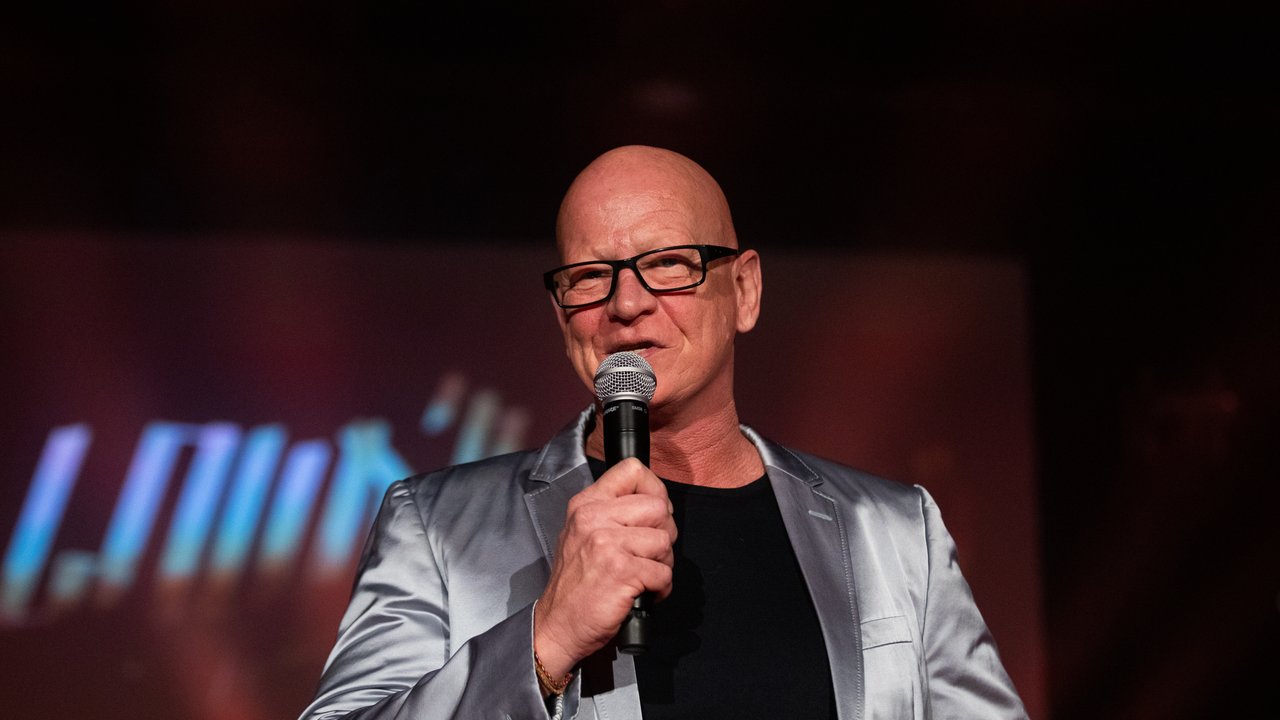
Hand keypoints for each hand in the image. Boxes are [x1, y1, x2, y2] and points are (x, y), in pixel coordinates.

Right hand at [533, 458, 675, 678]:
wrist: (557, 625)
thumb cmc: (576, 585)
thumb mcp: (582, 535)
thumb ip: (612, 513)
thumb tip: (656, 504)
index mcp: (586, 504)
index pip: (631, 470)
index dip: (654, 490)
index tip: (653, 514)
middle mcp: (594, 518)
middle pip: (657, 506)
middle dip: (663, 533)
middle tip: (648, 554)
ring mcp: (606, 543)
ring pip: (664, 540)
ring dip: (663, 564)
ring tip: (644, 576)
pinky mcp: (620, 570)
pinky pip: (663, 572)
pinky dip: (661, 588)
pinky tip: (643, 593)